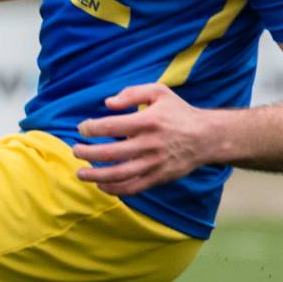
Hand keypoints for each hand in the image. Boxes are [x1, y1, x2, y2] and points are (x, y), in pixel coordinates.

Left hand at [70, 83, 212, 195]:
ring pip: (120, 174)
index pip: (112, 126)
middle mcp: (151, 144)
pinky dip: (114, 189)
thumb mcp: (159, 92)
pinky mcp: (159, 178)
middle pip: (111, 152)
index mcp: (149, 121)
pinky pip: (133, 188)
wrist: (207, 137)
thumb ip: (132, 93)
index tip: (82, 129)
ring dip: (96, 175)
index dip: (92, 128)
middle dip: (88, 153)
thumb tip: (107, 103)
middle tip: (74, 150)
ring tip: (80, 172)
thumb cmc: (178, 112)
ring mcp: (155, 163)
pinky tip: (100, 185)